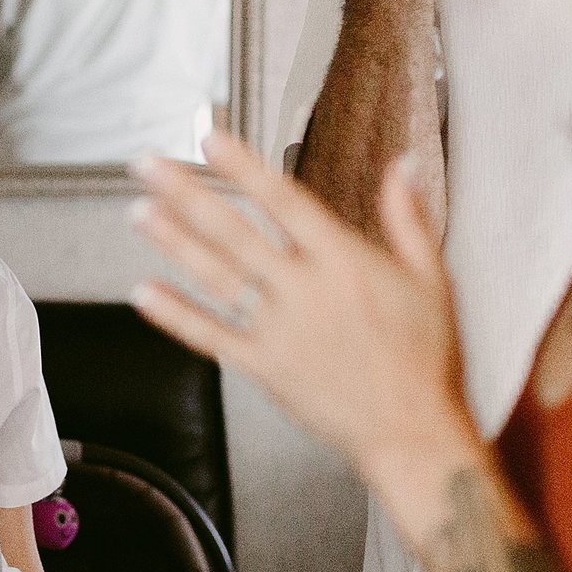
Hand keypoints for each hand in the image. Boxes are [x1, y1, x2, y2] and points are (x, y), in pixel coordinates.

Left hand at [131, 132, 481, 497]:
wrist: (412, 432)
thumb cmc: (426, 358)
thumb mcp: (432, 279)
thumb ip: (409, 219)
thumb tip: (403, 165)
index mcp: (344, 261)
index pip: (283, 200)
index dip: (242, 167)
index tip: (208, 138)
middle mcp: (304, 291)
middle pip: (235, 232)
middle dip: (187, 194)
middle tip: (148, 165)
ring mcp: (279, 331)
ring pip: (217, 278)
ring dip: (174, 243)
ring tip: (139, 213)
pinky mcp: (264, 368)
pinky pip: (211, 337)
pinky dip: (175, 316)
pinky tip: (143, 294)